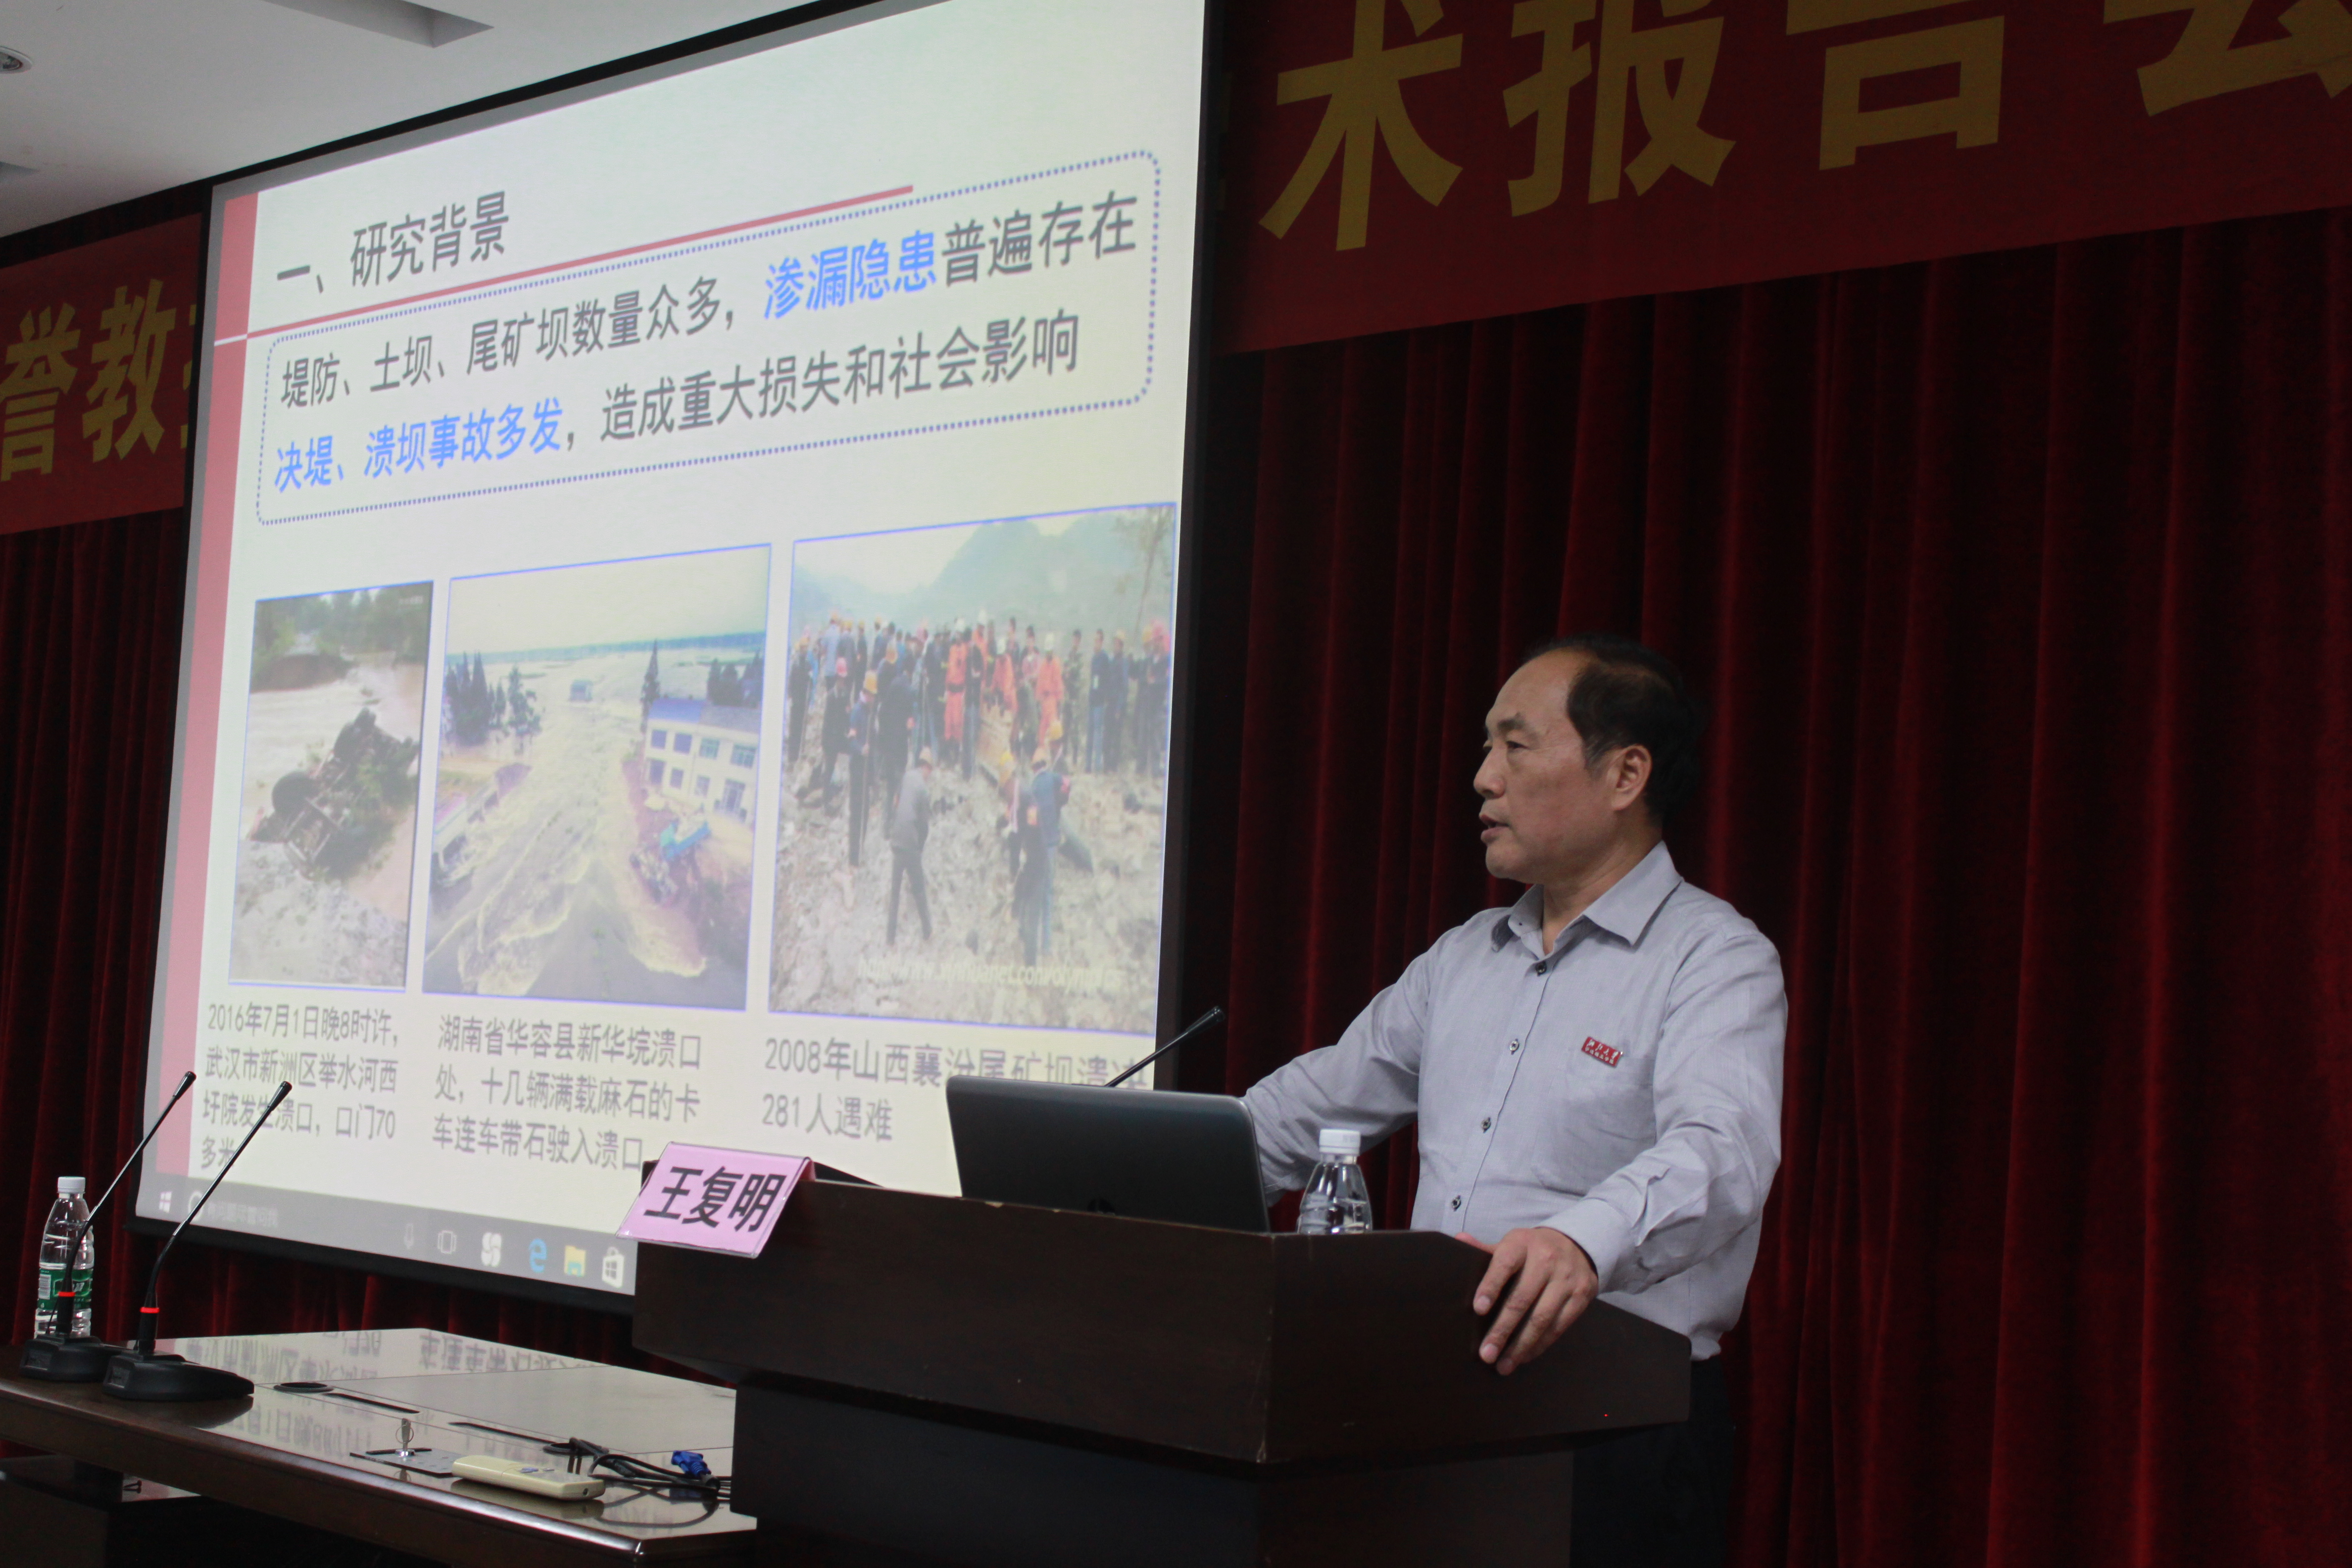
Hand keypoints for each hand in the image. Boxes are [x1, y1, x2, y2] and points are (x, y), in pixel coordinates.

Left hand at [1460, 1226, 1597, 1375]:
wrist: (1577, 1245)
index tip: (1478, 1309)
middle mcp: (1546, 1260)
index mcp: (1522, 1244)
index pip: (1503, 1264)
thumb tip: (1459, 1240)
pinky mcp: (1581, 1296)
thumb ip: (1486, 1248)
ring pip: (1541, 1318)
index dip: (1491, 1286)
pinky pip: (1558, 1326)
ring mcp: (1566, 1279)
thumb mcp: (1512, 1243)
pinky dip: (1540, 1345)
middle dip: (1502, 1329)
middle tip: (1486, 1353)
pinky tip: (1525, 1356)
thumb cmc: (1533, 1250)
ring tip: (1504, 1364)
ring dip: (1521, 1345)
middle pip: (1521, 1299)